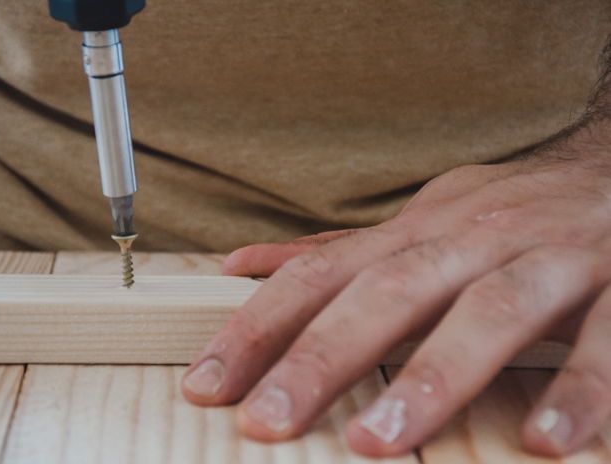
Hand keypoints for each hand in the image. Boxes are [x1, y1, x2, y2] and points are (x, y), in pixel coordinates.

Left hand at [181, 120, 610, 456]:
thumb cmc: (504, 210)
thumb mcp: (416, 222)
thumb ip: (334, 252)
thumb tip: (242, 264)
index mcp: (418, 233)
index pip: (321, 275)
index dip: (258, 326)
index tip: (207, 383)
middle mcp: (473, 239)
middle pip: (388, 293)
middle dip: (322, 357)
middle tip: (266, 422)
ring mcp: (549, 257)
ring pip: (487, 311)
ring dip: (431, 375)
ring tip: (377, 441)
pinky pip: (607, 338)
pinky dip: (579, 388)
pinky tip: (544, 442)